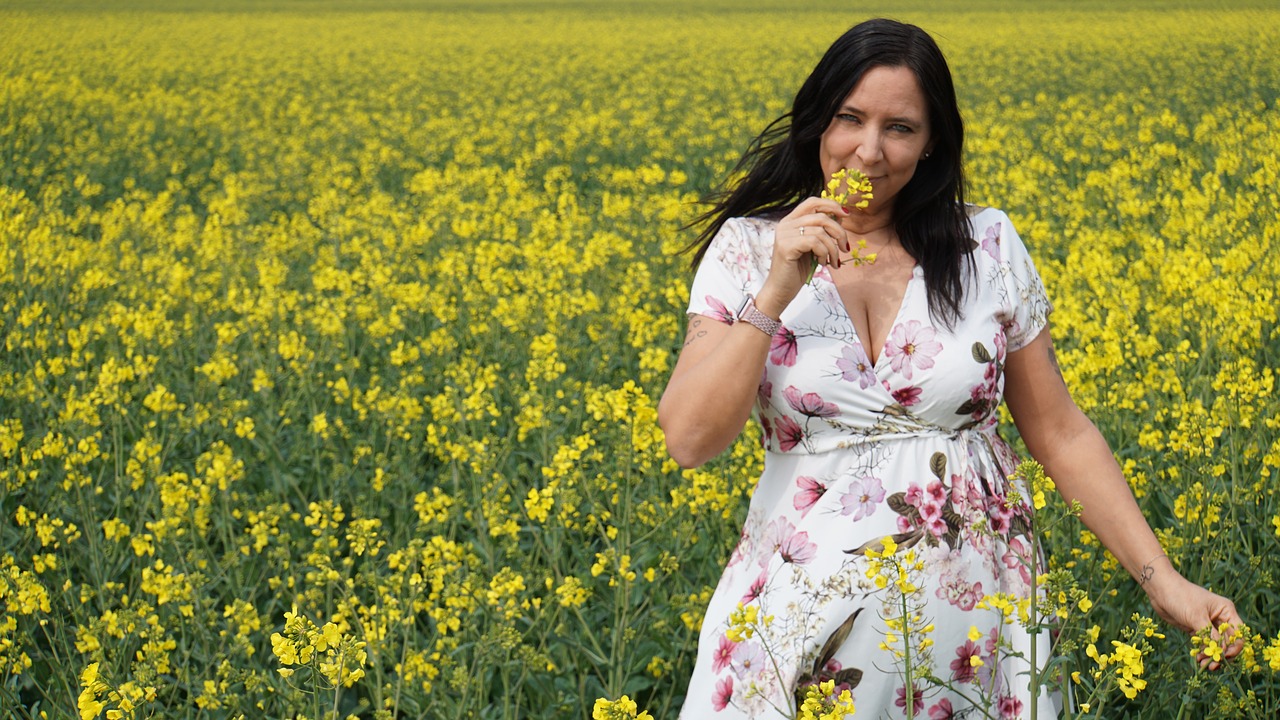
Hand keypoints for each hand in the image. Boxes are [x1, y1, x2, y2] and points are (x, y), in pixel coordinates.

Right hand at [755, 197, 850, 316]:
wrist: (781, 290)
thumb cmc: (797, 269)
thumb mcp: (813, 246)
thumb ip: (822, 231)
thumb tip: (841, 216)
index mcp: (791, 221)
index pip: (812, 202)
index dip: (831, 205)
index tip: (847, 214)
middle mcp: (785, 224)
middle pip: (821, 217)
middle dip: (839, 232)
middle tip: (845, 248)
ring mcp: (784, 234)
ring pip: (820, 231)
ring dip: (832, 248)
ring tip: (832, 261)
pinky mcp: (786, 246)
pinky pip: (814, 242)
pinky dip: (824, 253)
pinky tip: (822, 263)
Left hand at [1146, 570, 1243, 670]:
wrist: (1160, 590)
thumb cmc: (1181, 598)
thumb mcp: (1197, 617)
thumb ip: (1210, 635)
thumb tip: (1221, 652)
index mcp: (1226, 611)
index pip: (1238, 633)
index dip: (1235, 647)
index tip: (1225, 656)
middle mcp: (1220, 618)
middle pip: (1228, 641)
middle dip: (1221, 654)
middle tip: (1212, 665)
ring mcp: (1208, 624)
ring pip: (1216, 645)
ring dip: (1211, 655)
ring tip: (1203, 664)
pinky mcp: (1196, 629)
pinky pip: (1204, 644)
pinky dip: (1203, 652)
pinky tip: (1198, 659)